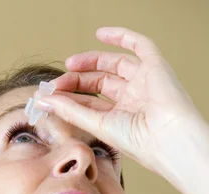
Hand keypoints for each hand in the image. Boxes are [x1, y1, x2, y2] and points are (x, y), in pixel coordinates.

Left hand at [34, 26, 198, 175]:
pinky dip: (120, 36)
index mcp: (120, 119)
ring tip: (69, 64)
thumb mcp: (98, 125)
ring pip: (114, 65)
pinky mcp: (155, 67)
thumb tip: (42, 100)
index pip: (90, 104)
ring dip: (90, 61)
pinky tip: (100, 34)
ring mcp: (144, 83)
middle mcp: (132, 101)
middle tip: (56, 83)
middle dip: (76, 81)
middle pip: (99, 83)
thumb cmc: (139, 142)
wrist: (168, 138)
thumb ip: (70, 111)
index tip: (48, 97)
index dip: (69, 98)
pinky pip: (139, 45)